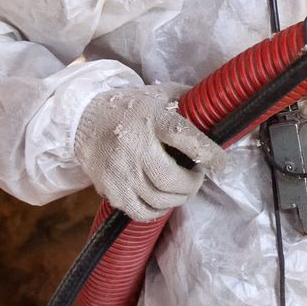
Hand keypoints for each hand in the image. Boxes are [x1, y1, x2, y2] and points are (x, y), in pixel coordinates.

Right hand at [73, 85, 225, 221]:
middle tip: (196, 177)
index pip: (187, 138)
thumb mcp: (160, 94)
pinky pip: (140, 211)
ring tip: (181, 188)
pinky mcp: (109, 188)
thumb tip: (220, 108)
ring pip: (158, 200)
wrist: (83, 119)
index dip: (210, 154)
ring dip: (178, 198)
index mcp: (153, 119)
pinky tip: (162, 199)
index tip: (223, 164)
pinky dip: (157, 210)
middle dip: (192, 184)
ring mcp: (120, 170)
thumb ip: (189, 99)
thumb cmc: (131, 107)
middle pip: (171, 180)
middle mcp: (135, 146)